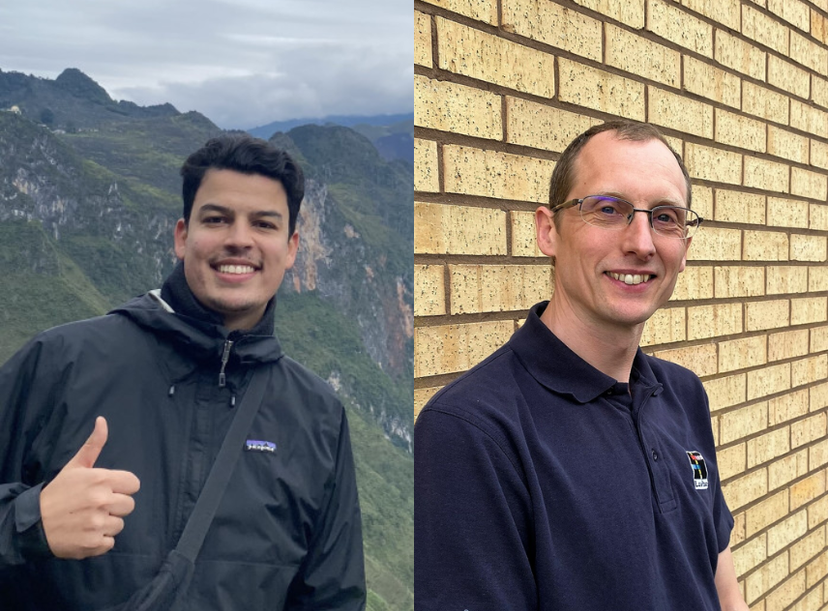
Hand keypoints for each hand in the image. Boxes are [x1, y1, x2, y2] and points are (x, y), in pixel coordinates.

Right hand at [39, 417, 140, 558]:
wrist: (32, 524)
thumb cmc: (57, 493)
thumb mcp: (75, 467)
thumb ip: (93, 445)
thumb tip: (102, 421)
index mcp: (100, 479)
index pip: (134, 484)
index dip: (122, 488)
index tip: (108, 490)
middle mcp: (102, 501)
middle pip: (129, 505)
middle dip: (115, 506)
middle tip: (95, 506)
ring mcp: (98, 524)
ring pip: (120, 524)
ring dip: (106, 524)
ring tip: (87, 519)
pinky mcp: (93, 544)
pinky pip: (110, 542)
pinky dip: (99, 541)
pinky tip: (85, 533)